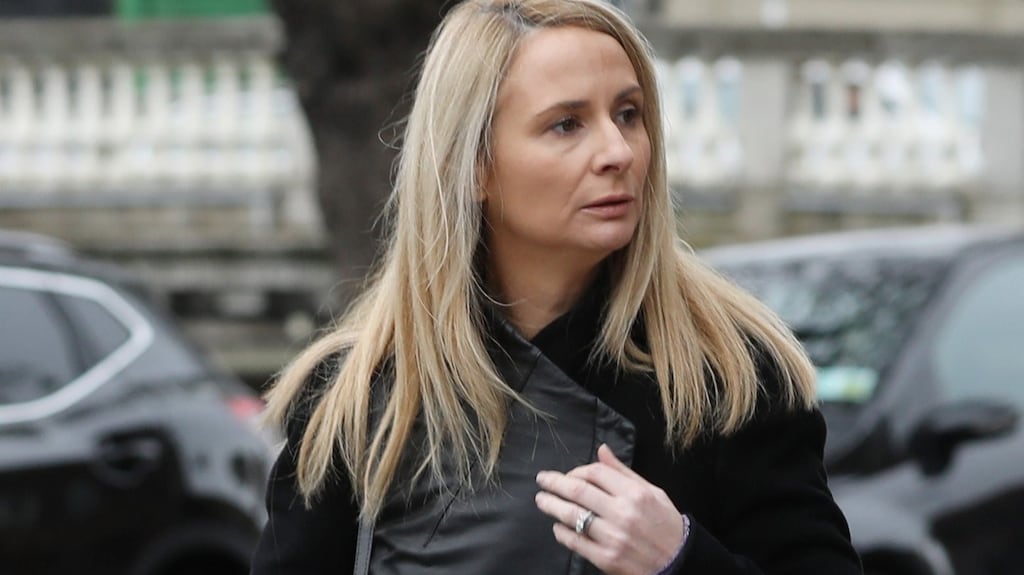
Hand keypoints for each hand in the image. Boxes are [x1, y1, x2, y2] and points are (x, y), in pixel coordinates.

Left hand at [535, 444, 685, 574]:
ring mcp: (613, 537)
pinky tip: (557, 526)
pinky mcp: (606, 559)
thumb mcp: (651, 492)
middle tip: (542, 480)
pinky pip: (575, 542)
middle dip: (554, 483)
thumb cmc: (665, 524)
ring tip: (542, 500)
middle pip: (578, 491)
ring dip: (552, 505)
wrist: (678, 562)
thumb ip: (623, 472)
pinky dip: (562, 532)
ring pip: (572, 516)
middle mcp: (622, 513)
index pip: (595, 473)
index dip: (576, 470)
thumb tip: (601, 450)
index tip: (568, 474)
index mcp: (635, 493)